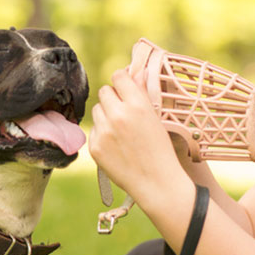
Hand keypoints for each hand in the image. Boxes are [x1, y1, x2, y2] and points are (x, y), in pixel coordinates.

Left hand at [89, 69, 185, 204]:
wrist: (156, 182)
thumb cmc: (160, 149)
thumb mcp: (155, 117)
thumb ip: (141, 93)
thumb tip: (135, 72)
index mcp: (137, 104)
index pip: (118, 76)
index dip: (122, 81)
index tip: (125, 88)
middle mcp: (118, 115)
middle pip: (104, 91)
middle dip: (113, 98)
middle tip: (124, 112)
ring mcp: (104, 131)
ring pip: (97, 109)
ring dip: (106, 115)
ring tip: (121, 130)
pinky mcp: (95, 146)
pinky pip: (94, 129)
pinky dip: (103, 134)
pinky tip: (116, 145)